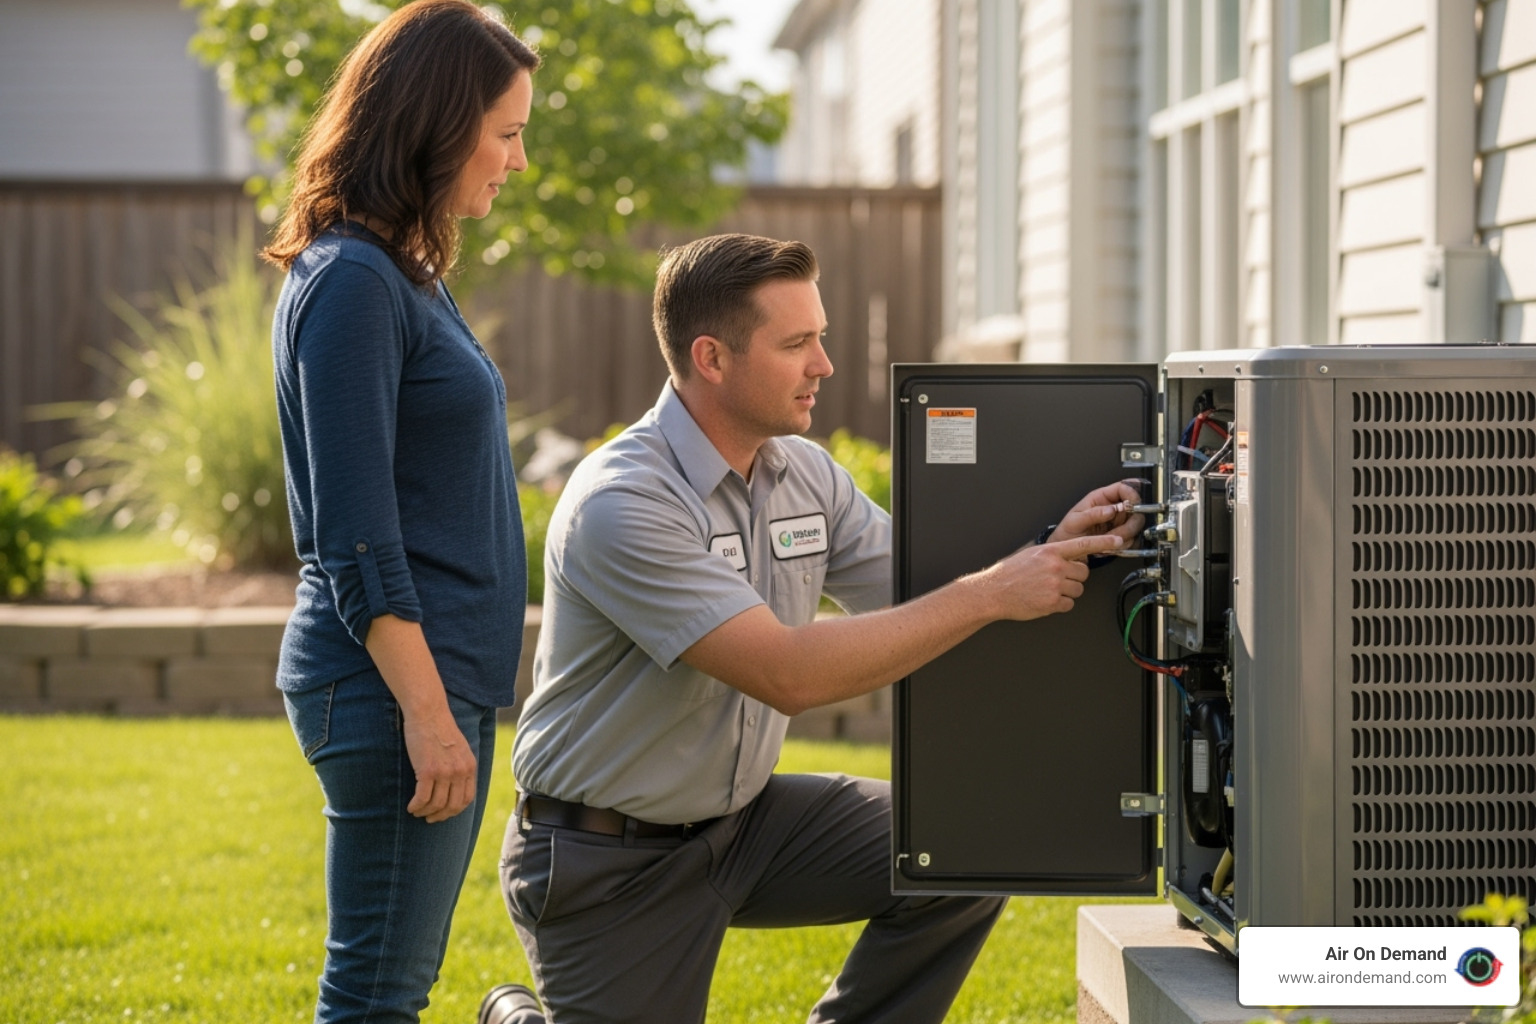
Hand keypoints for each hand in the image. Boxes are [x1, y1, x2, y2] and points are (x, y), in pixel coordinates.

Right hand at [401, 708, 476, 822]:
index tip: (444, 813)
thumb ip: (459, 765)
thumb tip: (453, 784)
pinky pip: (422, 798)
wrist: (428, 711)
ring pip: (436, 804)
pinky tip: (410, 807)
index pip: (467, 798)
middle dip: (440, 816)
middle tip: (429, 818)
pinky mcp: (427, 771)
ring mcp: (444, 772)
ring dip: (425, 812)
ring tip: (417, 811)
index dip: (454, 810)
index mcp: (469, 766)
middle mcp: (460, 771)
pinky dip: (416, 806)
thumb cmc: (439, 727)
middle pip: (453, 805)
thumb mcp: (458, 747)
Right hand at [979, 532, 1124, 620]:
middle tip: (1058, 579)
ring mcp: (1054, 585)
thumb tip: (1069, 557)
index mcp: (1051, 552)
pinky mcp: (1052, 602)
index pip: (1084, 544)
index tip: (1118, 542)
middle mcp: (1055, 567)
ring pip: (1078, 589)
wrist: (993, 591)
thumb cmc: (1009, 573)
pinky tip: (1045, 600)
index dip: (1104, 543)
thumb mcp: (1031, 554)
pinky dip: (1059, 604)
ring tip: (1048, 590)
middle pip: (1083, 573)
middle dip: (1075, 577)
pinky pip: (1069, 604)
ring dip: (1068, 592)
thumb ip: (1053, 554)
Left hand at [1045, 481, 1144, 546]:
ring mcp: (1119, 523)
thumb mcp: (1075, 521)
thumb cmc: (1068, 532)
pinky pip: (1133, 540)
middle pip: (1136, 509)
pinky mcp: (1122, 536)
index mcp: (1102, 497)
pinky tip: (1110, 546)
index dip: (1133, 494)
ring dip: (1124, 535)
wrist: (1067, 551)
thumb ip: (1092, 514)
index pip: (1125, 487)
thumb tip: (1110, 509)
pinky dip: (1125, 545)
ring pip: (1136, 526)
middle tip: (1117, 531)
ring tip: (1107, 540)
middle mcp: (1114, 508)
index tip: (1133, 505)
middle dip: (1130, 522)